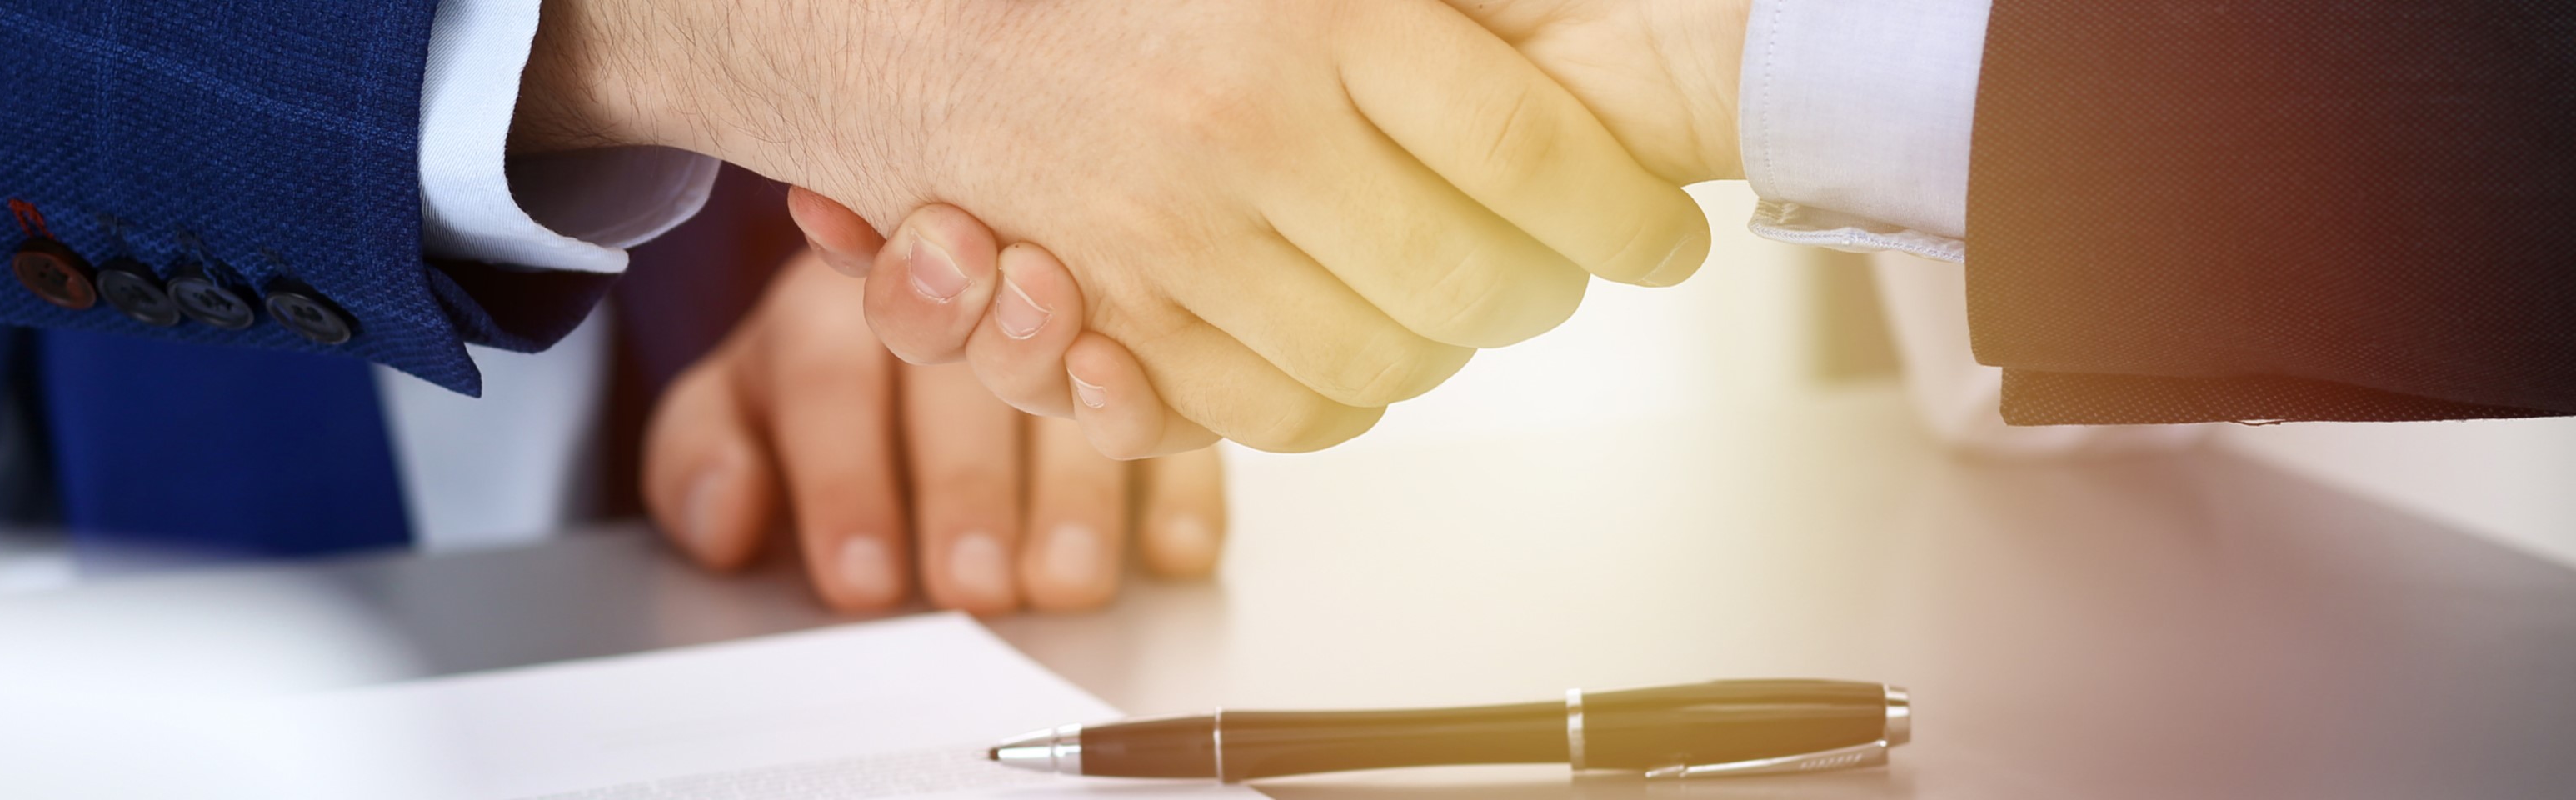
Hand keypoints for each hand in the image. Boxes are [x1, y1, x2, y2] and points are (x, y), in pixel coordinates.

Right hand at [518, 0, 1711, 453]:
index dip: (1629, 215)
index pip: (1534, 148)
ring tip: (1461, 300)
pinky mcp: (1117, 318)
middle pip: (1479, 281)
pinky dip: (1339, 400)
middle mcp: (1252, 128)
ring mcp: (1178, 234)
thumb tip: (1574, 24)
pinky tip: (1356, 344)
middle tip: (1568, 272)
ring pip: (1388, 360)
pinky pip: (1279, 413)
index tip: (1671, 242)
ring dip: (1445, 348)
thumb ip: (1437, 1)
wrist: (904, 22)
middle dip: (1548, 296)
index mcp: (1320, 13)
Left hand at [640, 248, 1224, 613]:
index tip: (862, 582)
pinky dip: (1186, 483)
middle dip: (967, 494)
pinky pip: (1191, 409)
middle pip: (967, 384)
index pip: (833, 377)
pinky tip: (1172, 552)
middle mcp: (962, 286)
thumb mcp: (737, 402)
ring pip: (1083, 390)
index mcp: (840, 298)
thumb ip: (700, 455)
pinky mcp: (1162, 353)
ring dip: (1078, 494)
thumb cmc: (835, 374)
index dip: (844, 484)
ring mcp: (1076, 309)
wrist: (932, 265)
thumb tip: (726, 515)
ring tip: (1064, 581)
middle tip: (971, 585)